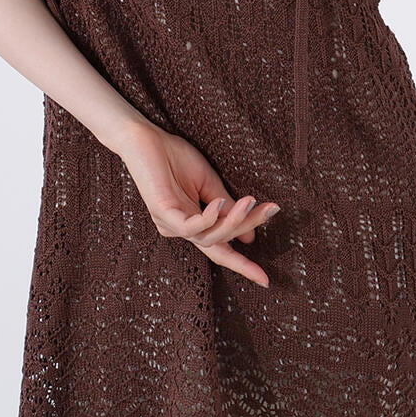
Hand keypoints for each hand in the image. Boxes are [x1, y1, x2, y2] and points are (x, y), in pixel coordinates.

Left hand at [114, 119, 281, 287]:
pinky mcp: (161, 212)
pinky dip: (208, 218)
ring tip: (251, 201)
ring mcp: (169, 223)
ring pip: (208, 237)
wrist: (144, 137)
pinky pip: (189, 227)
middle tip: (271, 210)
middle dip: (248, 227)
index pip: (219, 249)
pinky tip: (220, 203)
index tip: (265, 279)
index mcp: (191, 223)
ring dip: (234, 221)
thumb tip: (248, 238)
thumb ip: (227, 209)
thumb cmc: (174, 157)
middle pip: (219, 241)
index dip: (242, 265)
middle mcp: (180, 228)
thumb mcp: (209, 184)